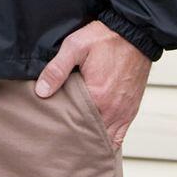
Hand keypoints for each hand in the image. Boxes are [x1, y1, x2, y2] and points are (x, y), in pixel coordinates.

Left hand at [34, 20, 151, 149]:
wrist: (135, 32)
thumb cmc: (104, 38)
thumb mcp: (75, 47)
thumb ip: (57, 69)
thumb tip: (41, 92)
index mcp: (97, 97)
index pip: (76, 126)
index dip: (63, 130)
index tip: (51, 132)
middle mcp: (113, 110)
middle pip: (91, 136)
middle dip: (76, 140)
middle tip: (59, 141)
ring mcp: (124, 112)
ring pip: (106, 139)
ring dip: (92, 141)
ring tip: (75, 143)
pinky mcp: (131, 109)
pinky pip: (120, 135)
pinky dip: (108, 140)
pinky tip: (95, 140)